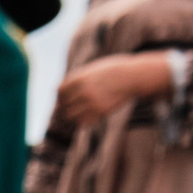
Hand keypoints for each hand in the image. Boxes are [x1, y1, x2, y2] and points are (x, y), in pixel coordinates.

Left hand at [54, 53, 174, 127]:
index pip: (60, 92)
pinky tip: (82, 118)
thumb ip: (76, 80)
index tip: (62, 98)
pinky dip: (79, 121)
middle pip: (63, 106)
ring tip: (70, 116)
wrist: (132, 76)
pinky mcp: (101, 112)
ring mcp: (93, 103)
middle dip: (62, 108)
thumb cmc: (111, 71)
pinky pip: (83, 122)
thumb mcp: (91, 70)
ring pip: (71, 116)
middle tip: (63, 110)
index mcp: (80, 79)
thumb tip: (61, 93)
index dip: (59, 96)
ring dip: (68, 117)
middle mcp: (84, 92)